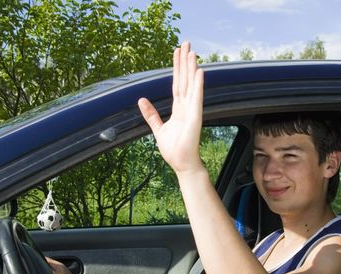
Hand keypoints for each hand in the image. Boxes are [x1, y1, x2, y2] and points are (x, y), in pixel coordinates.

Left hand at [138, 41, 204, 174]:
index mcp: (178, 109)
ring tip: (191, 51)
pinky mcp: (195, 118)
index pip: (177, 84)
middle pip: (185, 80)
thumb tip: (141, 100)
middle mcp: (187, 107)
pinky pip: (196, 98)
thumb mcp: (157, 129)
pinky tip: (199, 72)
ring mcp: (192, 111)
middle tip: (186, 43)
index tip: (177, 52)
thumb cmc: (173, 150)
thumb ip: (151, 114)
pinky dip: (198, 85)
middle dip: (185, 62)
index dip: (177, 68)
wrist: (182, 164)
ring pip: (191, 85)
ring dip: (191, 68)